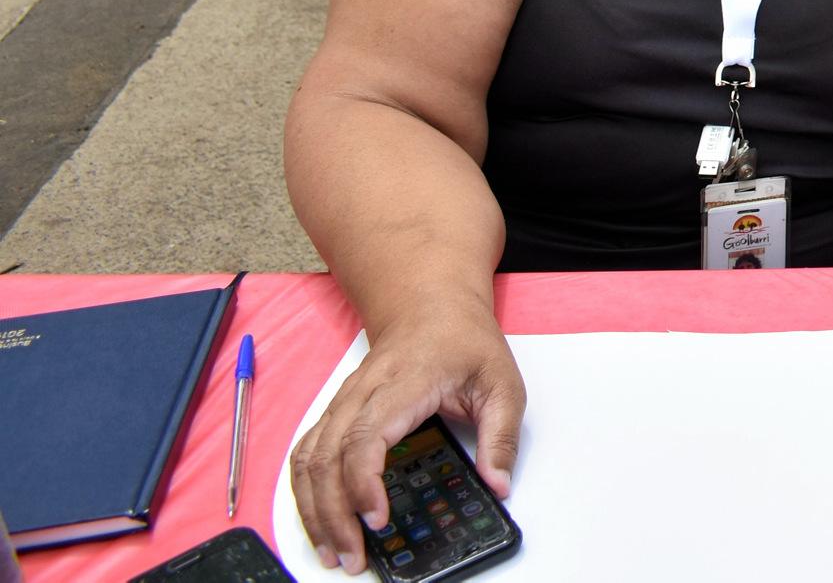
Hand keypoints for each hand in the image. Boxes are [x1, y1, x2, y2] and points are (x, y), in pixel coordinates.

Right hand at [288, 305, 524, 573]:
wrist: (431, 304)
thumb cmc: (465, 340)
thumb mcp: (502, 382)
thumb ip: (501, 435)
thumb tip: (497, 483)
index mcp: (404, 384)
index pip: (366, 438)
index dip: (363, 482)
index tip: (376, 518)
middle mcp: (363, 393)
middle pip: (327, 458)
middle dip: (333, 514)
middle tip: (353, 554)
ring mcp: (343, 401)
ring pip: (308, 459)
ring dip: (313, 509)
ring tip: (332, 549)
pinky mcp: (336, 412)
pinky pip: (307, 453)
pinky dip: (304, 490)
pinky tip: (316, 518)